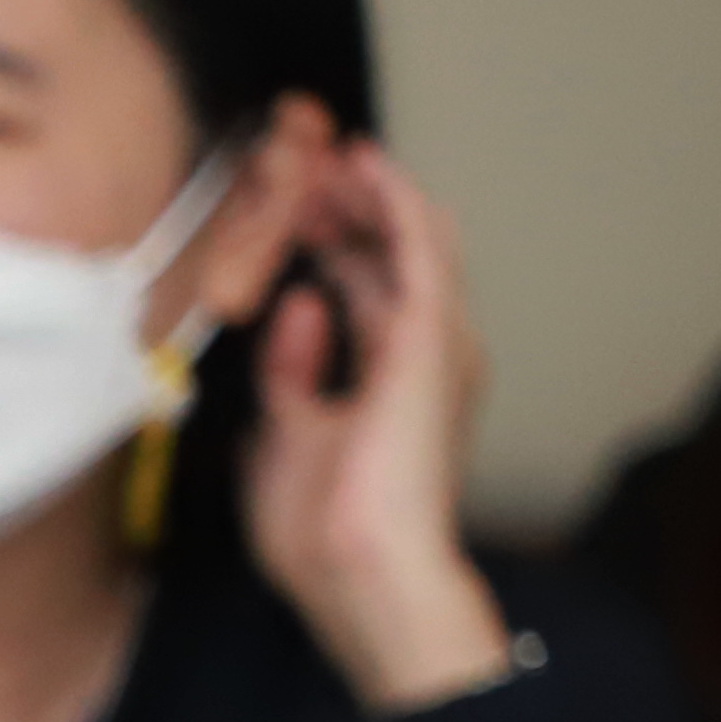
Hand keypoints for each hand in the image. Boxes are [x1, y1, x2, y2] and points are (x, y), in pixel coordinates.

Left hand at [212, 117, 513, 714]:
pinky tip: (364, 166)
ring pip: (408, 239)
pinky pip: (418, 247)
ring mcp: (434, 342)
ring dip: (369, 194)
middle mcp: (422, 354)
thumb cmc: (325, 530)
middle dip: (348, 208)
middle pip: (389, 256)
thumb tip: (296, 312)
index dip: (331, 245)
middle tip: (305, 165)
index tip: (293, 210)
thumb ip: (293, 373)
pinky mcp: (431, 336)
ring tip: (329, 153)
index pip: (364, 290)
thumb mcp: (286, 435)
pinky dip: (391, 202)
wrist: (360, 568)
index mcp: (389, 379)